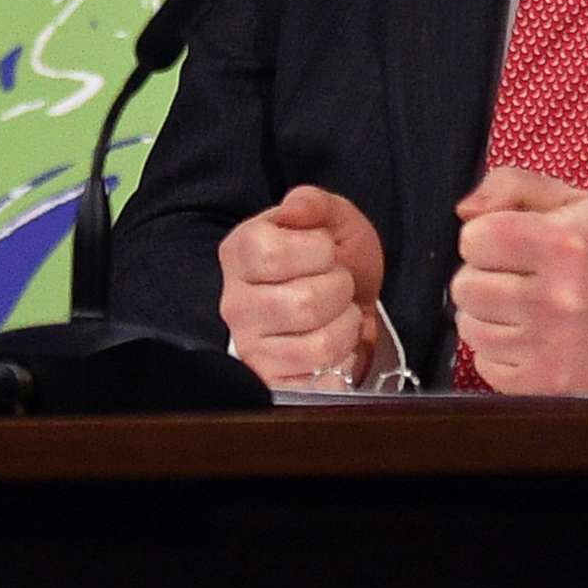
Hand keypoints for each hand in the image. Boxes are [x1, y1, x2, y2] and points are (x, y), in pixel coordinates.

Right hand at [216, 185, 385, 389]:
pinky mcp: (272, 383)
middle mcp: (235, 304)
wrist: (352, 303)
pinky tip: (334, 346)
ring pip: (318, 345)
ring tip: (338, 313)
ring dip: (346, 325)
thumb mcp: (333, 219)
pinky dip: (342, 362)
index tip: (324, 250)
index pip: (271, 254)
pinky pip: (321, 381)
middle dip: (340, 289)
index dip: (315, 250)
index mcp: (239, 253)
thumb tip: (294, 207)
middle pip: (303, 304)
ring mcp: (251, 348)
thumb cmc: (336, 260)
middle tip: (337, 284)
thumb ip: (313, 204)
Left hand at [450, 167, 587, 394]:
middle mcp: (557, 297)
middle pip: (465, 286)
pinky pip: (485, 366)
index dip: (484, 237)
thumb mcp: (574, 201)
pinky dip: (499, 351)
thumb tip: (465, 210)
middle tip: (514, 276)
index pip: (474, 239)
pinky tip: (528, 335)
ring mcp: (552, 346)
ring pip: (471, 327)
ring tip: (522, 306)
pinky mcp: (550, 382)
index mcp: (562, 244)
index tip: (505, 243)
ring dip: (487, 315)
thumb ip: (513, 186)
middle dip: (482, 276)